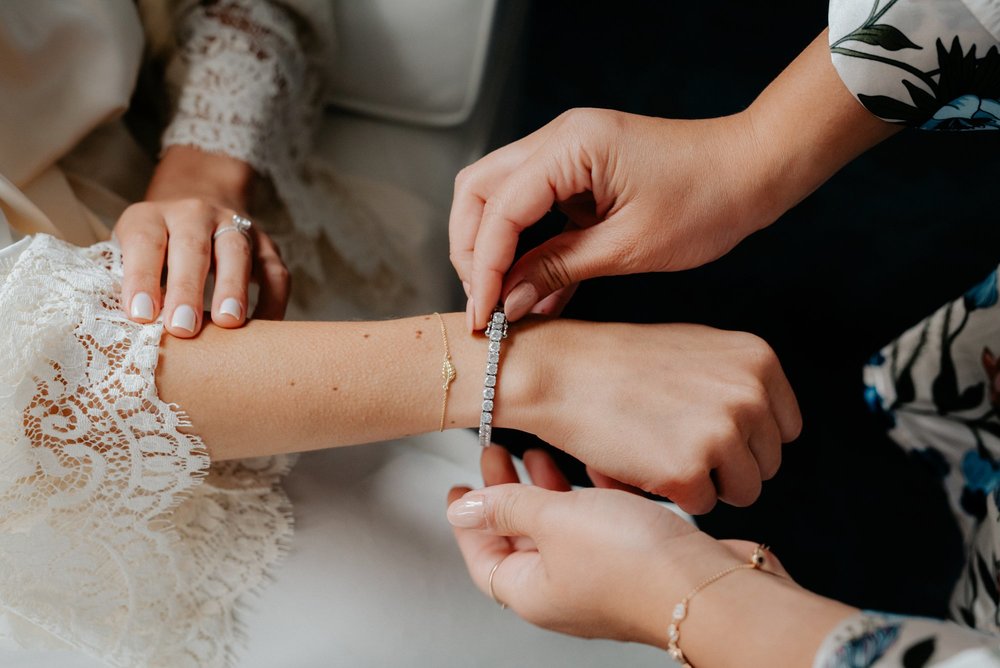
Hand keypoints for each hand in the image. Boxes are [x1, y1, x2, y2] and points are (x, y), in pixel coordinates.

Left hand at [115, 146, 289, 337]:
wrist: (196, 207)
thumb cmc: (155, 250)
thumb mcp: (129, 254)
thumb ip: (129, 283)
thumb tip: (130, 331)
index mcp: (151, 217)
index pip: (144, 242)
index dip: (142, 278)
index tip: (142, 316)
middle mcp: (193, 214)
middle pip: (192, 247)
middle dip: (187, 289)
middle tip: (183, 327)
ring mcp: (234, 226)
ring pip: (237, 252)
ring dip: (233, 288)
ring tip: (228, 323)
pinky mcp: (265, 244)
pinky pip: (275, 272)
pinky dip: (273, 301)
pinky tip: (263, 328)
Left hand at [447, 446, 852, 664]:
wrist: (714, 587)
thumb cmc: (635, 561)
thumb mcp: (555, 520)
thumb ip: (508, 507)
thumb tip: (463, 509)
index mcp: (533, 591)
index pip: (482, 557)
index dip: (468, 521)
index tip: (459, 487)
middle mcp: (566, 589)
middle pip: (521, 537)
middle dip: (508, 493)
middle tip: (498, 455)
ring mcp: (604, 576)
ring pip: (564, 527)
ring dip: (550, 489)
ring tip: (542, 452)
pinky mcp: (640, 559)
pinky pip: (606, 523)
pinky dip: (596, 494)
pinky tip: (600, 463)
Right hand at [450, 108, 771, 329]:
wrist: (754, 171)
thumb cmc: (707, 200)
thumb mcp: (628, 247)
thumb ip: (557, 269)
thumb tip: (506, 301)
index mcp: (572, 146)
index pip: (500, 209)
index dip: (483, 267)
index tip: (481, 315)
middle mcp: (560, 139)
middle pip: (480, 191)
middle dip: (472, 250)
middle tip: (483, 302)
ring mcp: (567, 153)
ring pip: (499, 198)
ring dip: (494, 249)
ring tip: (502, 301)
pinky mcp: (580, 174)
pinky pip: (534, 209)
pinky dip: (526, 248)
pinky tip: (534, 292)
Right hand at [506, 319, 800, 513]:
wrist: (559, 371)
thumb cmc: (617, 363)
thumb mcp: (696, 350)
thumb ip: (738, 382)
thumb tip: (769, 422)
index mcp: (758, 360)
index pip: (784, 428)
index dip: (744, 439)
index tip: (704, 432)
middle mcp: (751, 393)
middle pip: (767, 463)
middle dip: (725, 464)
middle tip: (672, 442)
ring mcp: (723, 432)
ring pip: (742, 491)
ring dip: (703, 483)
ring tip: (658, 452)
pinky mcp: (690, 469)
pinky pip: (701, 505)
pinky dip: (670, 494)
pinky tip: (640, 461)